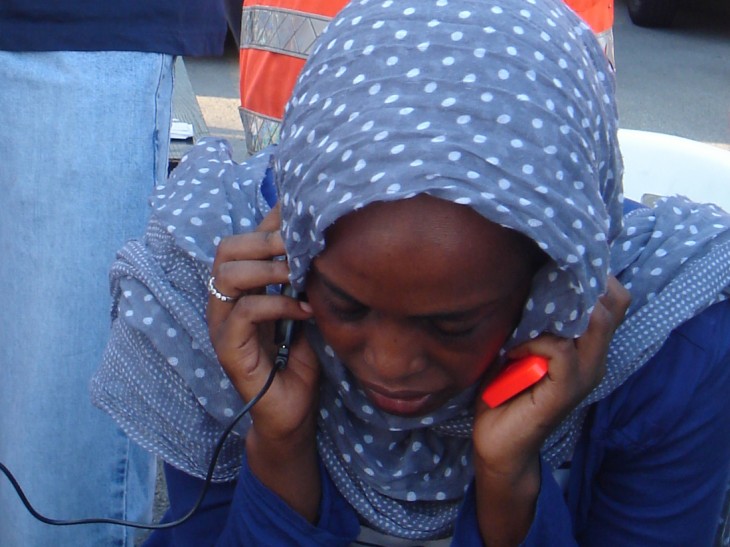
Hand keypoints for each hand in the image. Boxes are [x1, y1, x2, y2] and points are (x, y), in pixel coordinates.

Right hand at [206, 206, 316, 442]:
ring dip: (269, 270)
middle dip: (267, 240)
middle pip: (227, 249)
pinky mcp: (228, 349)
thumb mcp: (303, 307)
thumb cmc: (298, 358)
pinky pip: (245, 312)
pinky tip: (304, 311)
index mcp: (240, 288)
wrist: (292, 411)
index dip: (270, 221)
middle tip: (301, 246)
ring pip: (228, 275)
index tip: (302, 212)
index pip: (244, 239)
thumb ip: (302, 277)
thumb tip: (320, 238)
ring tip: (300, 276)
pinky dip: (278, 305)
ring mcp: (221, 324)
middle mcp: (224, 301)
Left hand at [472, 276, 629, 545]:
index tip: (560, 261)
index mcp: (586, 348)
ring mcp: (584, 375)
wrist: (499, 446)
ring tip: (527, 318)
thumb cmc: (504, 392)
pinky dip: (534, 342)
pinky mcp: (566, 390)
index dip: (595, 277)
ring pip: (593, 323)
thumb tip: (522, 277)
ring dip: (553, 312)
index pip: (613, 302)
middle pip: (613, 305)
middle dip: (581, 284)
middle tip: (545, 278)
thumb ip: (531, 321)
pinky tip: (514, 351)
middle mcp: (593, 360)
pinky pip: (560, 350)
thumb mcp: (519, 348)